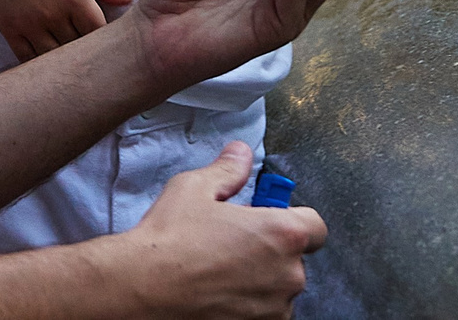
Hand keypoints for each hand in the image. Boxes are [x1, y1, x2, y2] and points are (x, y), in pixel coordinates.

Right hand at [0, 0, 136, 59]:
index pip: (98, 30)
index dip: (105, 37)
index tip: (108, 39)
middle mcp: (53, 13)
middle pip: (78, 46)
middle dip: (87, 51)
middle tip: (93, 54)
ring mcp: (30, 25)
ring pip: (54, 57)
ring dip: (64, 60)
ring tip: (72, 61)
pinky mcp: (10, 31)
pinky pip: (27, 59)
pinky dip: (39, 64)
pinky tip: (47, 64)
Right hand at [111, 142, 322, 318]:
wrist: (142, 288)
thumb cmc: (170, 239)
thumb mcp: (196, 188)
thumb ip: (228, 170)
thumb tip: (241, 153)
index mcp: (282, 234)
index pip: (316, 227)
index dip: (294, 221)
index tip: (269, 221)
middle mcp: (288, 275)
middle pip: (294, 259)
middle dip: (270, 251)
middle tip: (233, 245)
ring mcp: (273, 309)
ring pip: (278, 290)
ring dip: (260, 281)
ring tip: (220, 272)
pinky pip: (263, 314)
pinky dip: (248, 306)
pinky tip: (217, 294)